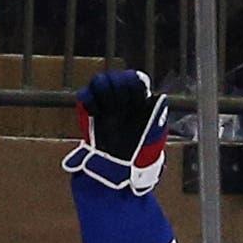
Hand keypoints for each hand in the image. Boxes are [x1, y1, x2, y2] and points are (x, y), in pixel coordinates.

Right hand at [64, 69, 169, 193]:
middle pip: (116, 77)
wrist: (119, 165)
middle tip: (123, 105)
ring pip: (99, 81)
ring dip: (105, 92)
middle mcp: (121, 98)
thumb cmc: (141, 150)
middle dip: (120, 89)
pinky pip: (84, 95)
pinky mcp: (89, 110)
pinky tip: (96, 113)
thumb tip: (157, 96)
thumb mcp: (154, 130)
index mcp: (138, 100)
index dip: (134, 85)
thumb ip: (156, 112)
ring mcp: (104, 103)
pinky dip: (89, 101)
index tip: (137, 99)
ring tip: (110, 109)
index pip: (134, 79)